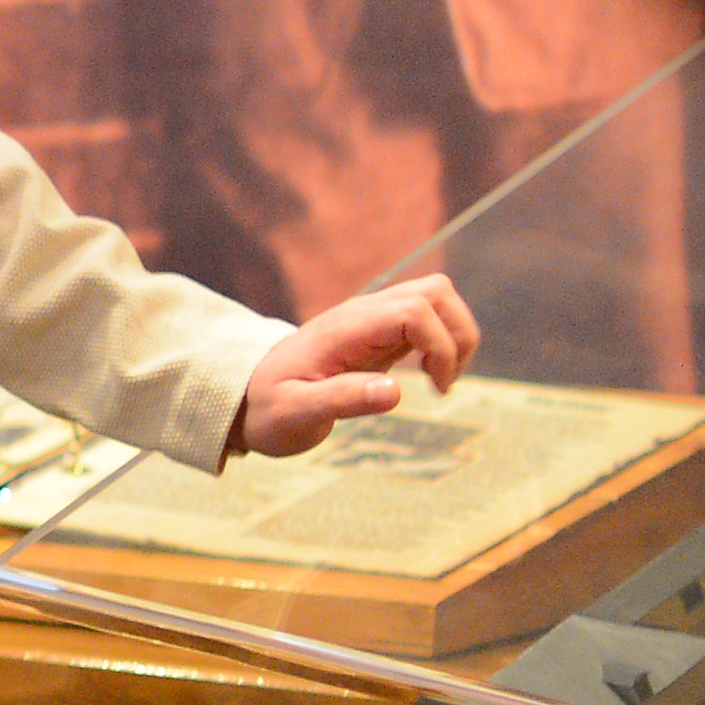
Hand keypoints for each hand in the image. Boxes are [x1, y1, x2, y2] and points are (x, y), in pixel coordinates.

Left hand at [235, 274, 481, 459]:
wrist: (247, 400)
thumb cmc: (269, 409)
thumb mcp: (297, 413)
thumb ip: (342, 400)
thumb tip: (395, 391)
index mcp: (345, 329)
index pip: (415, 309)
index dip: (441, 344)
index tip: (437, 387)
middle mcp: (362, 314)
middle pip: (435, 291)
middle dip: (457, 335)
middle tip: (444, 382)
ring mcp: (372, 319)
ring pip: (435, 297)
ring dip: (454, 335)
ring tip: (440, 378)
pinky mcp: (378, 332)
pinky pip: (425, 317)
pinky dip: (441, 341)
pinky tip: (428, 374)